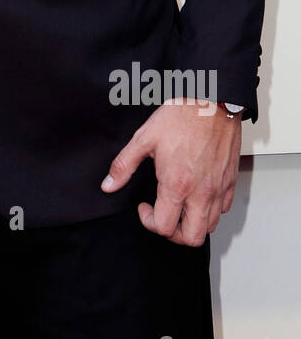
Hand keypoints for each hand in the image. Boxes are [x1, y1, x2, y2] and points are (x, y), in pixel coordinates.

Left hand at [101, 99, 242, 245]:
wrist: (213, 100)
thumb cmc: (182, 116)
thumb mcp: (144, 138)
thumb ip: (124, 165)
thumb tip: (108, 185)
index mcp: (177, 185)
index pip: (164, 227)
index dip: (148, 222)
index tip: (144, 207)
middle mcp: (201, 192)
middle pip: (192, 238)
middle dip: (173, 235)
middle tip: (163, 218)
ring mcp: (218, 189)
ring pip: (210, 227)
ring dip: (192, 224)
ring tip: (179, 208)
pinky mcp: (230, 181)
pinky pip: (223, 209)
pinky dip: (210, 210)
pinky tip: (196, 195)